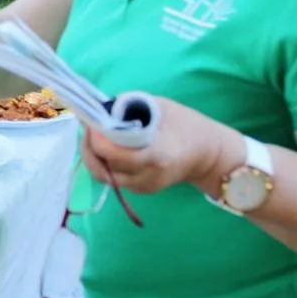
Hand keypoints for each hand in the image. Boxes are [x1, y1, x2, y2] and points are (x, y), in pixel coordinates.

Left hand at [78, 97, 240, 197]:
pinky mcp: (143, 190)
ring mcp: (145, 186)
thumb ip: (131, 106)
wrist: (209, 155)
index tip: (92, 122)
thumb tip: (103, 107)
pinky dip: (105, 163)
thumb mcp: (161, 107)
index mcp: (155, 155)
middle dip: (89, 148)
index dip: (96, 140)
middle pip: (104, 169)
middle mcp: (148, 176)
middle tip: (87, 128)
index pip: (114, 155)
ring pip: (105, 176)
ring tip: (93, 136)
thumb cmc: (188, 125)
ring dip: (94, 157)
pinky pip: (115, 179)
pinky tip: (107, 147)